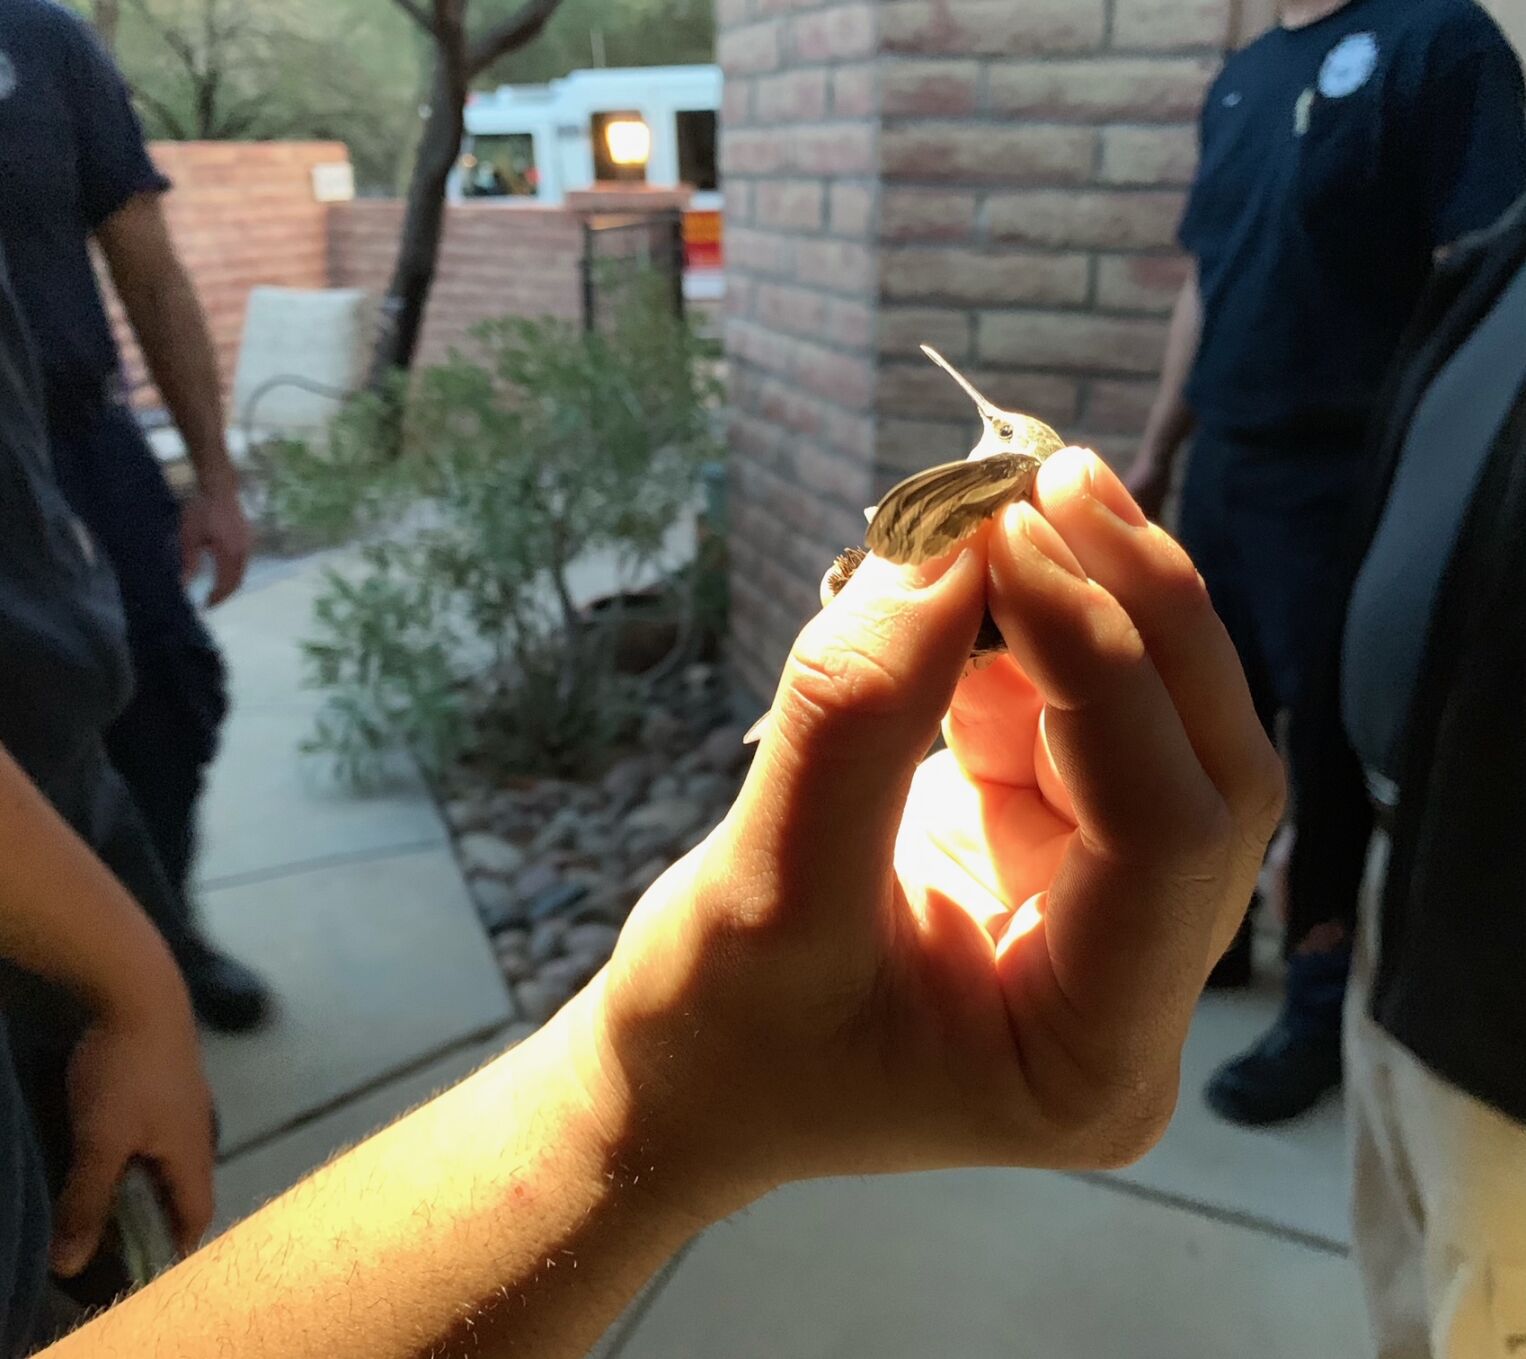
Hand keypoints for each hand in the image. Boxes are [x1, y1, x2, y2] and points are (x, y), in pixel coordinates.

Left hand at [51, 981, 214, 1276]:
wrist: (141, 991)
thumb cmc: (126, 1071)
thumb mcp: (99, 1142)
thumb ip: (87, 1203)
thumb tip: (70, 1265)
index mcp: (192, 1152)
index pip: (195, 1215)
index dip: (176, 1247)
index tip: (148, 1269)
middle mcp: (199, 1130)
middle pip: (185, 1189)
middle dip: (157, 1218)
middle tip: (117, 1239)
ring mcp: (187, 1101)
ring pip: (171, 1158)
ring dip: (146, 1184)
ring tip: (108, 1197)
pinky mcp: (171, 1078)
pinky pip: (161, 1132)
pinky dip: (140, 1154)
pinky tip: (113, 1146)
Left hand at [180, 480, 250, 606]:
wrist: (218, 488)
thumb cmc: (202, 511)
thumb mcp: (190, 537)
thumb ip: (190, 562)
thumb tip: (185, 584)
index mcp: (229, 555)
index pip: (226, 585)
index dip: (217, 598)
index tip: (206, 606)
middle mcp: (243, 553)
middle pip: (238, 581)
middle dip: (225, 594)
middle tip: (212, 601)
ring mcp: (248, 545)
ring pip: (242, 572)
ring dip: (231, 583)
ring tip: (217, 588)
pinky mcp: (248, 538)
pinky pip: (244, 562)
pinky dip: (235, 572)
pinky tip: (224, 570)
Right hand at [583, 448, 1281, 1219]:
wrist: (682, 1076)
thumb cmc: (713, 1035)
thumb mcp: (763, 891)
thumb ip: (856, 719)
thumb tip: (944, 544)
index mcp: (1094, 1056)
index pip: (1162, 834)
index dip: (1099, 666)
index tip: (997, 536)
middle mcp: (1133, 989)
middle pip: (1207, 768)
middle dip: (1134, 612)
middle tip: (1045, 478)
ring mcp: (1102, 918)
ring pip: (1161, 727)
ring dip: (1086, 607)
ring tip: (978, 524)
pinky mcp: (1056, 855)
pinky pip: (1078, 715)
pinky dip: (1027, 638)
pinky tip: (952, 603)